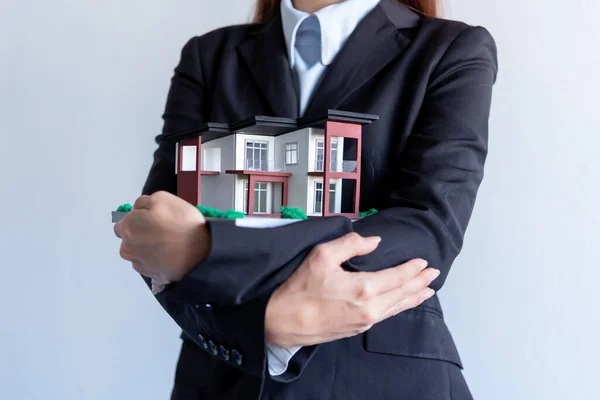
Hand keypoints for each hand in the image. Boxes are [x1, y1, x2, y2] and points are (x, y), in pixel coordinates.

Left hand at [113, 191, 209, 291]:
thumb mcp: (162, 198)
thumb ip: (143, 202)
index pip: (122, 222)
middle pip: (128, 240)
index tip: (153, 220)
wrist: (200, 254)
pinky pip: (148, 266)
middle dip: (139, 236)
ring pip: (137, 254)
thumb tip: (136, 210)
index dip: (137, 219)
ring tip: (168, 246)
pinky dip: (155, 261)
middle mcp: (127, 247)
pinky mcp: (150, 276)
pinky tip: (170, 257)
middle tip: (161, 233)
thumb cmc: (182, 223)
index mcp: (128, 226)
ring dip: (147, 250)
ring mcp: (138, 264)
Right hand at [265, 233, 438, 347]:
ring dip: (414, 297)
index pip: (398, 276)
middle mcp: (370, 308)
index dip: (413, 268)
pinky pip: (387, 316)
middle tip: (433, 273)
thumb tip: (373, 241)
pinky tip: (402, 304)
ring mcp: (364, 321)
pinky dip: (400, 308)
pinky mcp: (357, 329)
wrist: (281, 322)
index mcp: (364, 288)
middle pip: (403, 293)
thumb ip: (350, 244)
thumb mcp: (321, 256)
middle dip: (420, 282)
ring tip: (427, 290)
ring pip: (398, 307)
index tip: (422, 261)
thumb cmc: (298, 290)